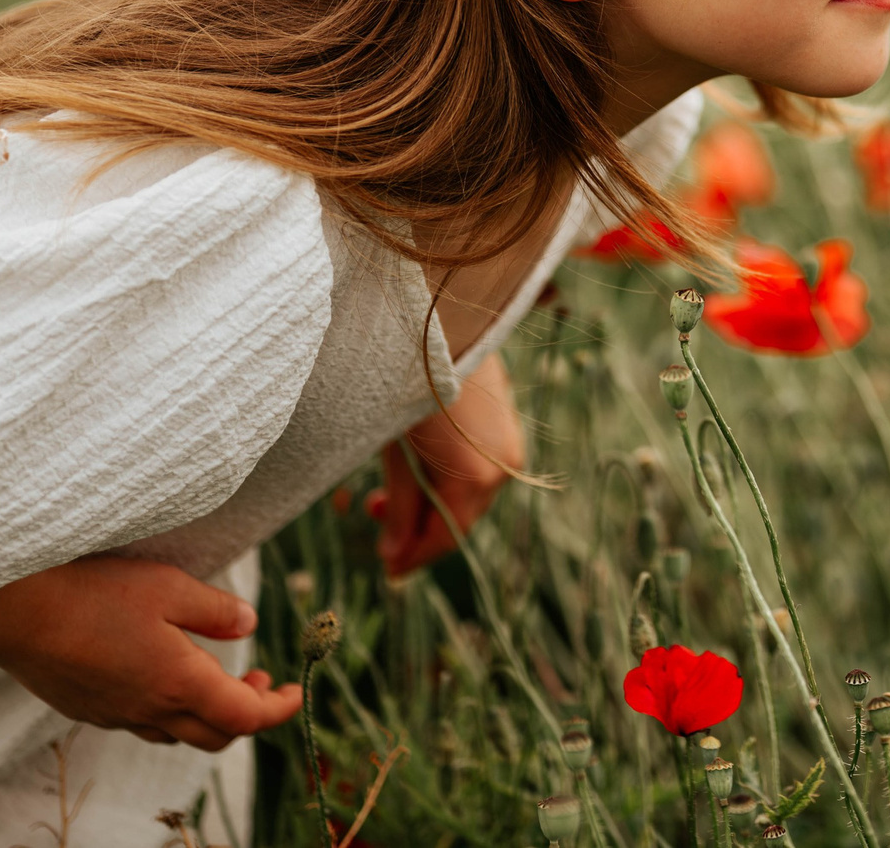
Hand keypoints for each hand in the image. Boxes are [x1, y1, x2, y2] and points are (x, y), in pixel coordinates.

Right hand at [0, 555, 301, 750]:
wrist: (11, 612)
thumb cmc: (92, 592)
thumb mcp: (168, 587)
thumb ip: (214, 611)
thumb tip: (249, 624)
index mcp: (178, 684)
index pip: (245, 718)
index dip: (278, 709)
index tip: (294, 689)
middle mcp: (149, 710)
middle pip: (214, 736)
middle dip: (246, 714)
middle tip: (259, 679)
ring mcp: (114, 714)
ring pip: (175, 733)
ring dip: (205, 713)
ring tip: (215, 675)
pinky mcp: (85, 707)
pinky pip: (139, 721)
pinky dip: (167, 707)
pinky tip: (160, 672)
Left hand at [367, 353, 524, 576]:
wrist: (442, 320)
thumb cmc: (407, 382)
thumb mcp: (395, 452)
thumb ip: (400, 507)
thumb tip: (395, 557)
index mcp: (473, 478)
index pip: (446, 539)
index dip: (413, 558)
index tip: (386, 569)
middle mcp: (503, 467)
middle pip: (461, 520)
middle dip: (420, 531)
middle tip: (379, 530)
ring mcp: (510, 446)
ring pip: (470, 497)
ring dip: (433, 505)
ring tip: (390, 497)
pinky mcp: (507, 426)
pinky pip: (480, 471)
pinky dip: (450, 481)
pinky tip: (421, 470)